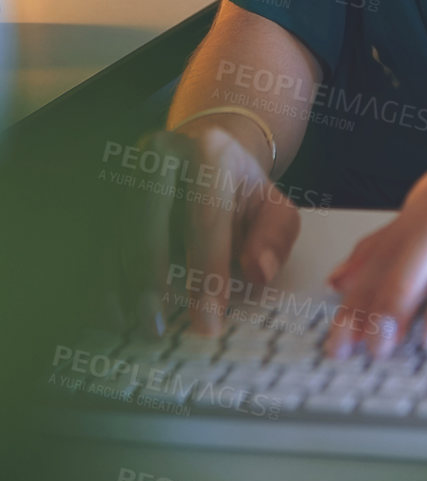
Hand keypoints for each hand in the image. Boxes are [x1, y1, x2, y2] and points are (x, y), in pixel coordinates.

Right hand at [118, 119, 300, 336]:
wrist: (207, 158)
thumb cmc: (242, 194)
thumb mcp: (273, 209)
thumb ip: (274, 238)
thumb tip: (259, 271)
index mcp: (210, 150)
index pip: (206, 217)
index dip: (207, 271)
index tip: (208, 322)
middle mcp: (161, 152)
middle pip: (147, 222)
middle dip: (150, 280)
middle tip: (158, 330)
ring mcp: (126, 170)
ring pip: (116, 235)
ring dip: (122, 286)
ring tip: (140, 329)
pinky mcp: (104, 192)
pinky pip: (97, 242)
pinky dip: (105, 282)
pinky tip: (116, 318)